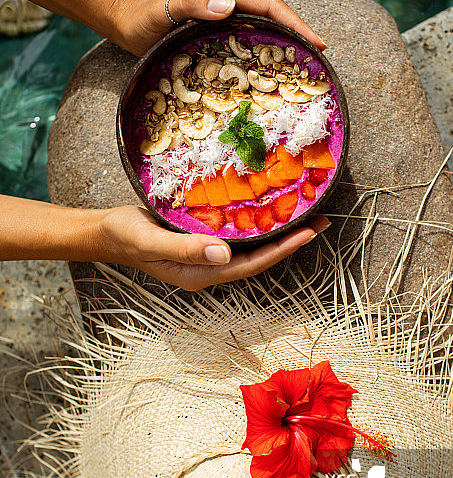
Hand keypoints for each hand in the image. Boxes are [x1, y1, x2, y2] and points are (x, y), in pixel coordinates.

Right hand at [99, 205, 329, 291]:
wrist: (105, 232)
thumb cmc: (124, 237)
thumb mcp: (151, 241)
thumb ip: (186, 250)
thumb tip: (225, 253)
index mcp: (202, 273)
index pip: (250, 264)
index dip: (281, 250)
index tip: (308, 232)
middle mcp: (211, 265)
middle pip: (259, 256)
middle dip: (291, 239)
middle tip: (321, 218)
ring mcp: (208, 253)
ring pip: (251, 244)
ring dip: (279, 229)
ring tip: (306, 210)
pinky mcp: (204, 237)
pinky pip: (237, 231)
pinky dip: (258, 219)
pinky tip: (270, 204)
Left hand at [110, 0, 325, 56]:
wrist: (127, 25)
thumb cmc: (144, 19)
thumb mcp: (166, 11)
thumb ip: (194, 4)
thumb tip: (229, 6)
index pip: (269, 5)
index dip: (295, 23)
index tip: (316, 42)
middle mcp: (228, 2)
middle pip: (273, 15)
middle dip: (299, 34)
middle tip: (319, 58)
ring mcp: (224, 18)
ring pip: (264, 28)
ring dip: (285, 44)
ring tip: (304, 67)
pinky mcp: (219, 33)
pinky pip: (250, 40)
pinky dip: (265, 53)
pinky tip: (273, 72)